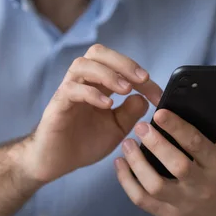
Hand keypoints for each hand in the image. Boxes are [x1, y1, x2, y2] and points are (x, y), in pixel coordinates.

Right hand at [21, 44, 162, 183]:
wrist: (57, 162)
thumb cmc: (84, 143)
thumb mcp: (116, 128)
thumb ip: (130, 112)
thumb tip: (144, 97)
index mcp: (97, 84)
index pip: (119, 66)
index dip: (140, 75)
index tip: (158, 95)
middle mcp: (82, 81)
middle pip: (98, 53)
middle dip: (123, 62)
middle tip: (142, 79)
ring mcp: (68, 90)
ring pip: (83, 64)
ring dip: (107, 73)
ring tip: (125, 89)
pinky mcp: (58, 103)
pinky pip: (72, 88)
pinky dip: (92, 93)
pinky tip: (107, 105)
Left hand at [115, 107, 215, 215]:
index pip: (197, 144)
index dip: (178, 128)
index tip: (159, 113)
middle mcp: (201, 186)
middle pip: (177, 166)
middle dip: (156, 145)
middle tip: (139, 126)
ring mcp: (183, 203)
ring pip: (155, 186)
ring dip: (137, 164)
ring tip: (127, 143)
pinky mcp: (167, 215)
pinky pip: (142, 200)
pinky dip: (127, 182)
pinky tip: (119, 163)